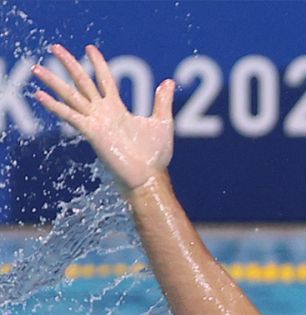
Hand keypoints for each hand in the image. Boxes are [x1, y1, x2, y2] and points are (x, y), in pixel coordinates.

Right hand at [33, 45, 174, 195]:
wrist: (149, 177)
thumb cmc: (154, 155)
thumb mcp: (162, 122)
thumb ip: (162, 102)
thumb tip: (169, 82)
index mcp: (117, 109)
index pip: (104, 80)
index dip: (98, 64)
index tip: (90, 48)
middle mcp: (102, 113)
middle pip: (82, 82)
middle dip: (69, 64)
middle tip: (55, 46)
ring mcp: (95, 121)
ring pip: (71, 95)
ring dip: (53, 81)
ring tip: (36, 68)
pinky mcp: (91, 132)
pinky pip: (70, 116)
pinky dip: (55, 106)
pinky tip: (40, 95)